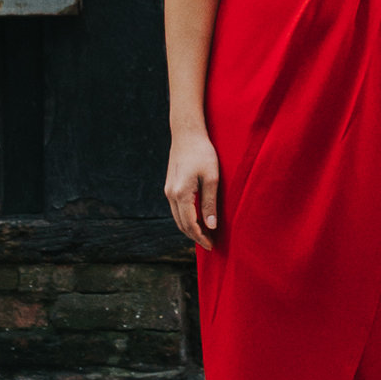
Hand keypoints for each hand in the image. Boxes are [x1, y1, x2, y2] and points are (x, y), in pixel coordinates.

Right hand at [164, 127, 220, 246]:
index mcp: (181, 194)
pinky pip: (177, 208)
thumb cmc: (202, 152)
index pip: (190, 224)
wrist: (187, 133)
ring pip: (177, 217)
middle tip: (210, 244)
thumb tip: (211, 226)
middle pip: (181, 224)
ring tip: (205, 234)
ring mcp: (168, 190)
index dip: (201, 237)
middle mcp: (171, 194)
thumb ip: (210, 203)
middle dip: (195, 236)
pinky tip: (197, 218)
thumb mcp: (211, 177)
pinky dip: (186, 218)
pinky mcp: (170, 185)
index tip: (212, 246)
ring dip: (190, 228)